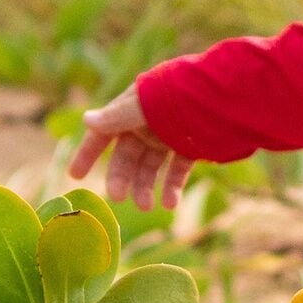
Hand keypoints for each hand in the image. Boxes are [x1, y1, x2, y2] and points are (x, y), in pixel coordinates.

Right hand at [66, 87, 195, 210]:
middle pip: (128, 154)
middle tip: (118, 197)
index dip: (89, 152)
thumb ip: (117, 117)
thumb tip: (87, 120)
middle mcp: (150, 122)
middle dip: (122, 176)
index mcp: (134, 108)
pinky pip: (177, 169)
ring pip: (151, 165)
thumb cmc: (181, 95)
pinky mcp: (192, 146)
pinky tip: (169, 204)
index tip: (75, 175)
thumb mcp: (145, 106)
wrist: (227, 95)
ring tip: (147, 206)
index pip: (104, 132)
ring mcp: (171, 135)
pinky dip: (172, 187)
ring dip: (146, 186)